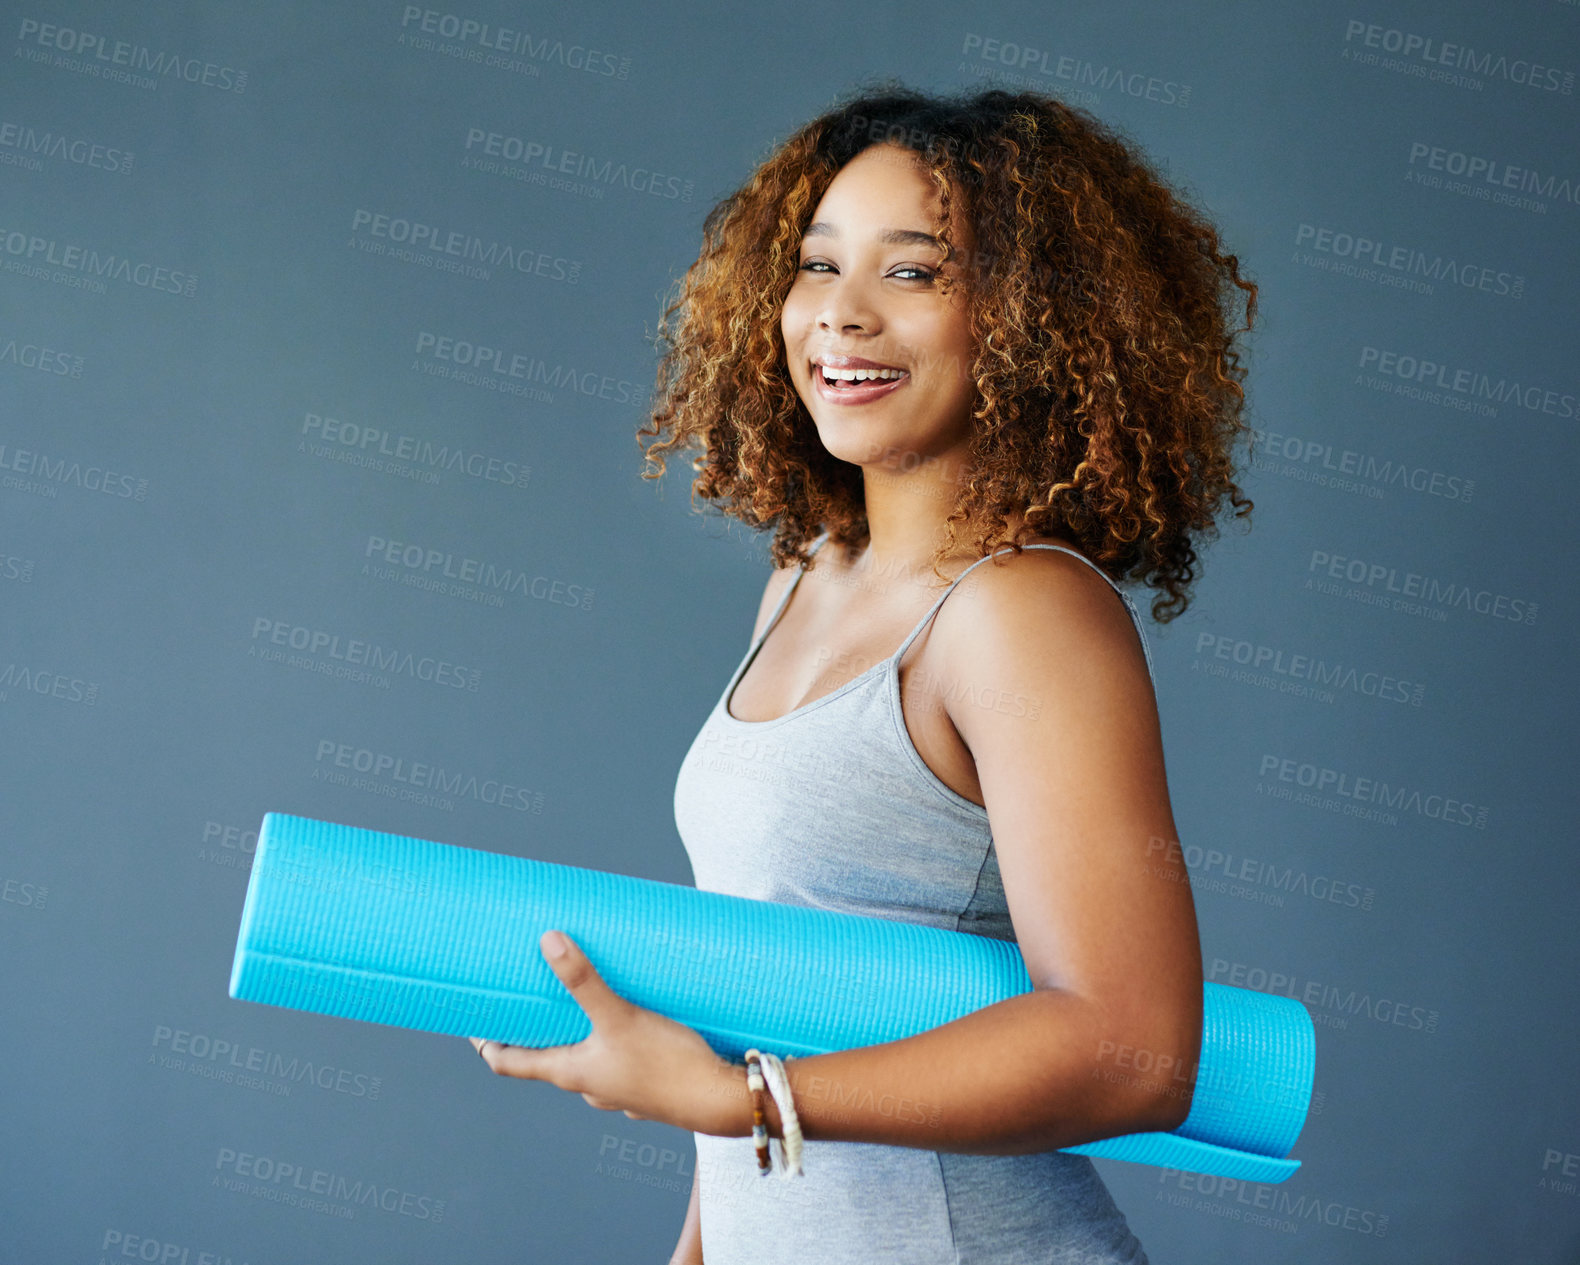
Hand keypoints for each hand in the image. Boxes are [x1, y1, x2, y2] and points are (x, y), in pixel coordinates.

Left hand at [468, 930, 740, 1135]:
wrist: (721, 1101)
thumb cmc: (668, 1066)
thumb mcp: (621, 1016)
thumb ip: (584, 981)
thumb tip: (548, 942)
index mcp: (571, 1072)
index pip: (509, 1061)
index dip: (485, 1041)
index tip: (470, 1021)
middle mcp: (590, 1086)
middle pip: (547, 1057)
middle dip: (538, 1027)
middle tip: (532, 992)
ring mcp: (619, 1090)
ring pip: (588, 1058)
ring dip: (581, 1032)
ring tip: (586, 997)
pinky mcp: (648, 1085)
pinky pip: (621, 1060)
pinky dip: (615, 1040)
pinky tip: (634, 1021)